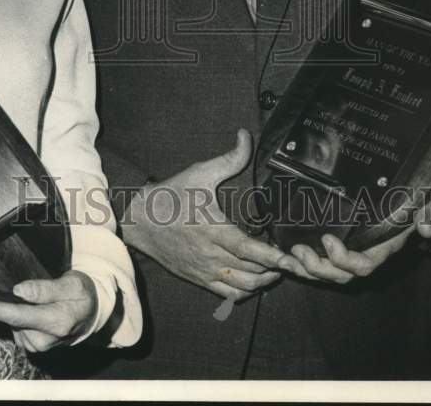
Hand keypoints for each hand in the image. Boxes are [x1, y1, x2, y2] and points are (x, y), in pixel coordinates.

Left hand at [0, 270, 97, 352]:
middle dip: (2, 303)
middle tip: (15, 289)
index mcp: (56, 321)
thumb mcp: (71, 283)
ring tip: (35, 299)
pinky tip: (31, 309)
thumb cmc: (82, 294)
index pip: (16, 315)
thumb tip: (18, 290)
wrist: (92, 314)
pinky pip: (16, 327)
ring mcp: (37, 345)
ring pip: (12, 323)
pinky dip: (17, 317)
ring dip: (14, 310)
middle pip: (10, 320)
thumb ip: (44, 288)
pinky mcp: (32, 346)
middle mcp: (44, 339)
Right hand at [122, 129, 283, 300]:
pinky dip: (246, 292)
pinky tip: (255, 281)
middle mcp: (210, 254)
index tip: (289, 260)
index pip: (248, 249)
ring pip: (243, 287)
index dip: (271, 257)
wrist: (139, 220)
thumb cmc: (170, 195)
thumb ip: (229, 158)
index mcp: (212, 230)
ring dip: (264, 282)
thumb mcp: (200, 172)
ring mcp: (204, 270)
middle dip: (276, 270)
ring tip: (276, 270)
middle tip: (291, 260)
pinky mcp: (199, 278)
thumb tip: (245, 135)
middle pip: (251, 271)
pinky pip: (229, 294)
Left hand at [278, 201, 430, 283]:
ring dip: (303, 269)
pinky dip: (295, 264)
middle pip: (338, 276)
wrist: (387, 199)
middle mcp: (359, 258)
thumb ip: (427, 212)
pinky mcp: (326, 251)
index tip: (329, 239)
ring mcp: (342, 257)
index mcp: (377, 249)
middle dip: (318, 268)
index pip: (363, 265)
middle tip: (301, 251)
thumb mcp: (419, 204)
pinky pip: (311, 266)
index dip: (345, 259)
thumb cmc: (401, 204)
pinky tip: (280, 258)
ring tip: (288, 257)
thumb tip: (429, 226)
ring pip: (322, 275)